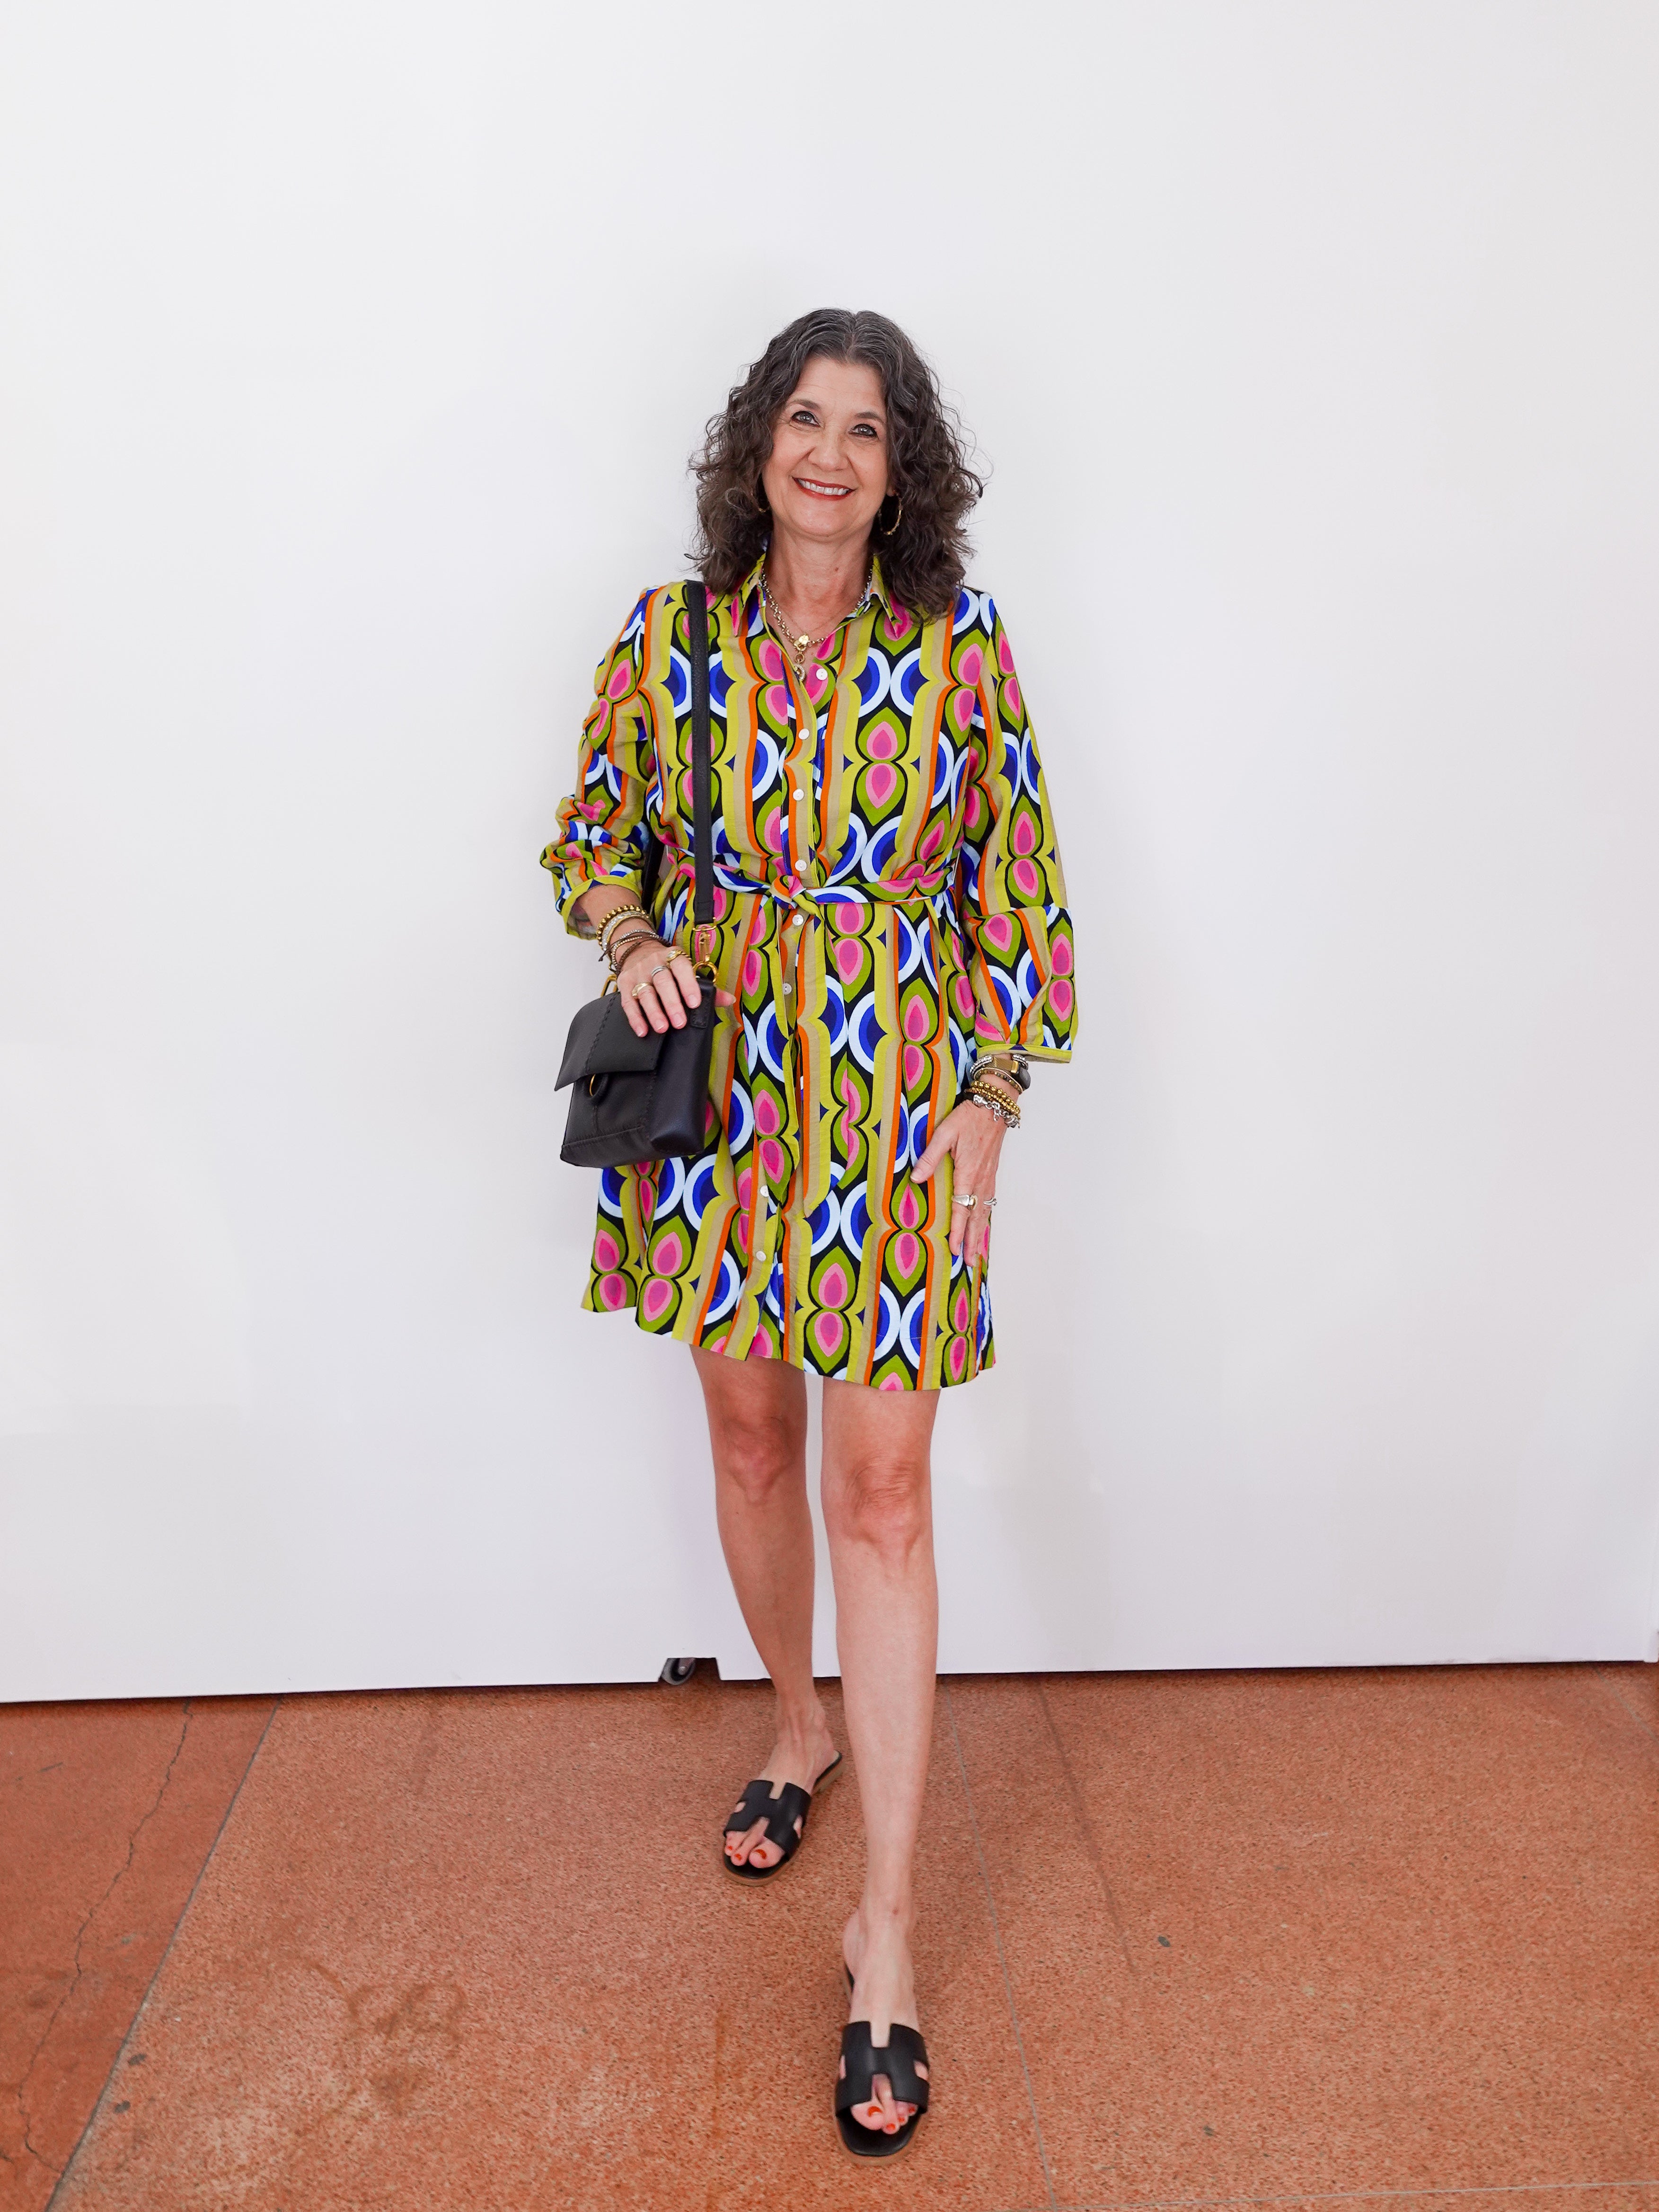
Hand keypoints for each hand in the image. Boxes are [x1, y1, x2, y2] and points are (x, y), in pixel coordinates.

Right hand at [613, 931, 734, 1037]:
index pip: (681, 967)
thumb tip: (729, 1000)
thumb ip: (707, 987)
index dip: (688, 985)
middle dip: (672, 1003)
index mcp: (673, 957)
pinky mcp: (624, 984)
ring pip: (645, 992)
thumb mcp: (686, 970)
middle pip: (663, 982)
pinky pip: (629, 1002)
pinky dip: (635, 1018)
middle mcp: (654, 963)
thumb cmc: (668, 967)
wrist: (637, 951)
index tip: (695, 1003)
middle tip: (680, 1023)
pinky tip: (642, 1031)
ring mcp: (638, 973)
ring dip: (654, 1012)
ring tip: (662, 1028)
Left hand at [913, 1097, 1004, 1265]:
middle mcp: (980, 1180)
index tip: (954, 1249)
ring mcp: (988, 1178)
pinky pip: (989, 1203)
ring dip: (981, 1235)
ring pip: (985, 1213)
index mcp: (967, 1173)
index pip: (961, 1208)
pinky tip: (984, 1227)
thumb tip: (916, 1179)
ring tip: (979, 1254)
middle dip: (973, 1242)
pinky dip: (986, 1219)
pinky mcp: (992, 1174)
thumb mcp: (944, 1133)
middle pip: (976, 1218)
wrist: (995, 1106)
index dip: (957, 1231)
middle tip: (970, 1263)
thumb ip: (929, 1157)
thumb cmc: (968, 1117)